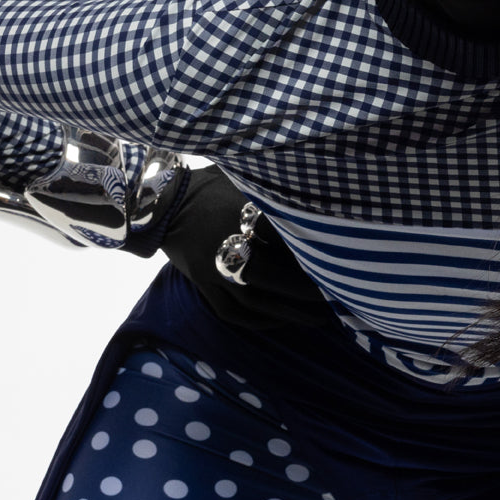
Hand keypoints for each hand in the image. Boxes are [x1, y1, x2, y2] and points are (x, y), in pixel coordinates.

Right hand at [155, 166, 332, 329]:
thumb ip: (273, 191)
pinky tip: (281, 321)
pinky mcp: (202, 283)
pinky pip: (231, 312)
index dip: (311, 254)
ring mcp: (211, 267)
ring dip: (288, 313)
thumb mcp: (242, 178)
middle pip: (272, 275)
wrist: (162, 200)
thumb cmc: (211, 184)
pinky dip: (258, 321)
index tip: (338, 262)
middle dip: (306, 291)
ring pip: (254, 300)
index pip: (284, 239)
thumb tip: (313, 200)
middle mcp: (227, 242)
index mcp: (241, 212)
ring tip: (318, 318)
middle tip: (336, 297)